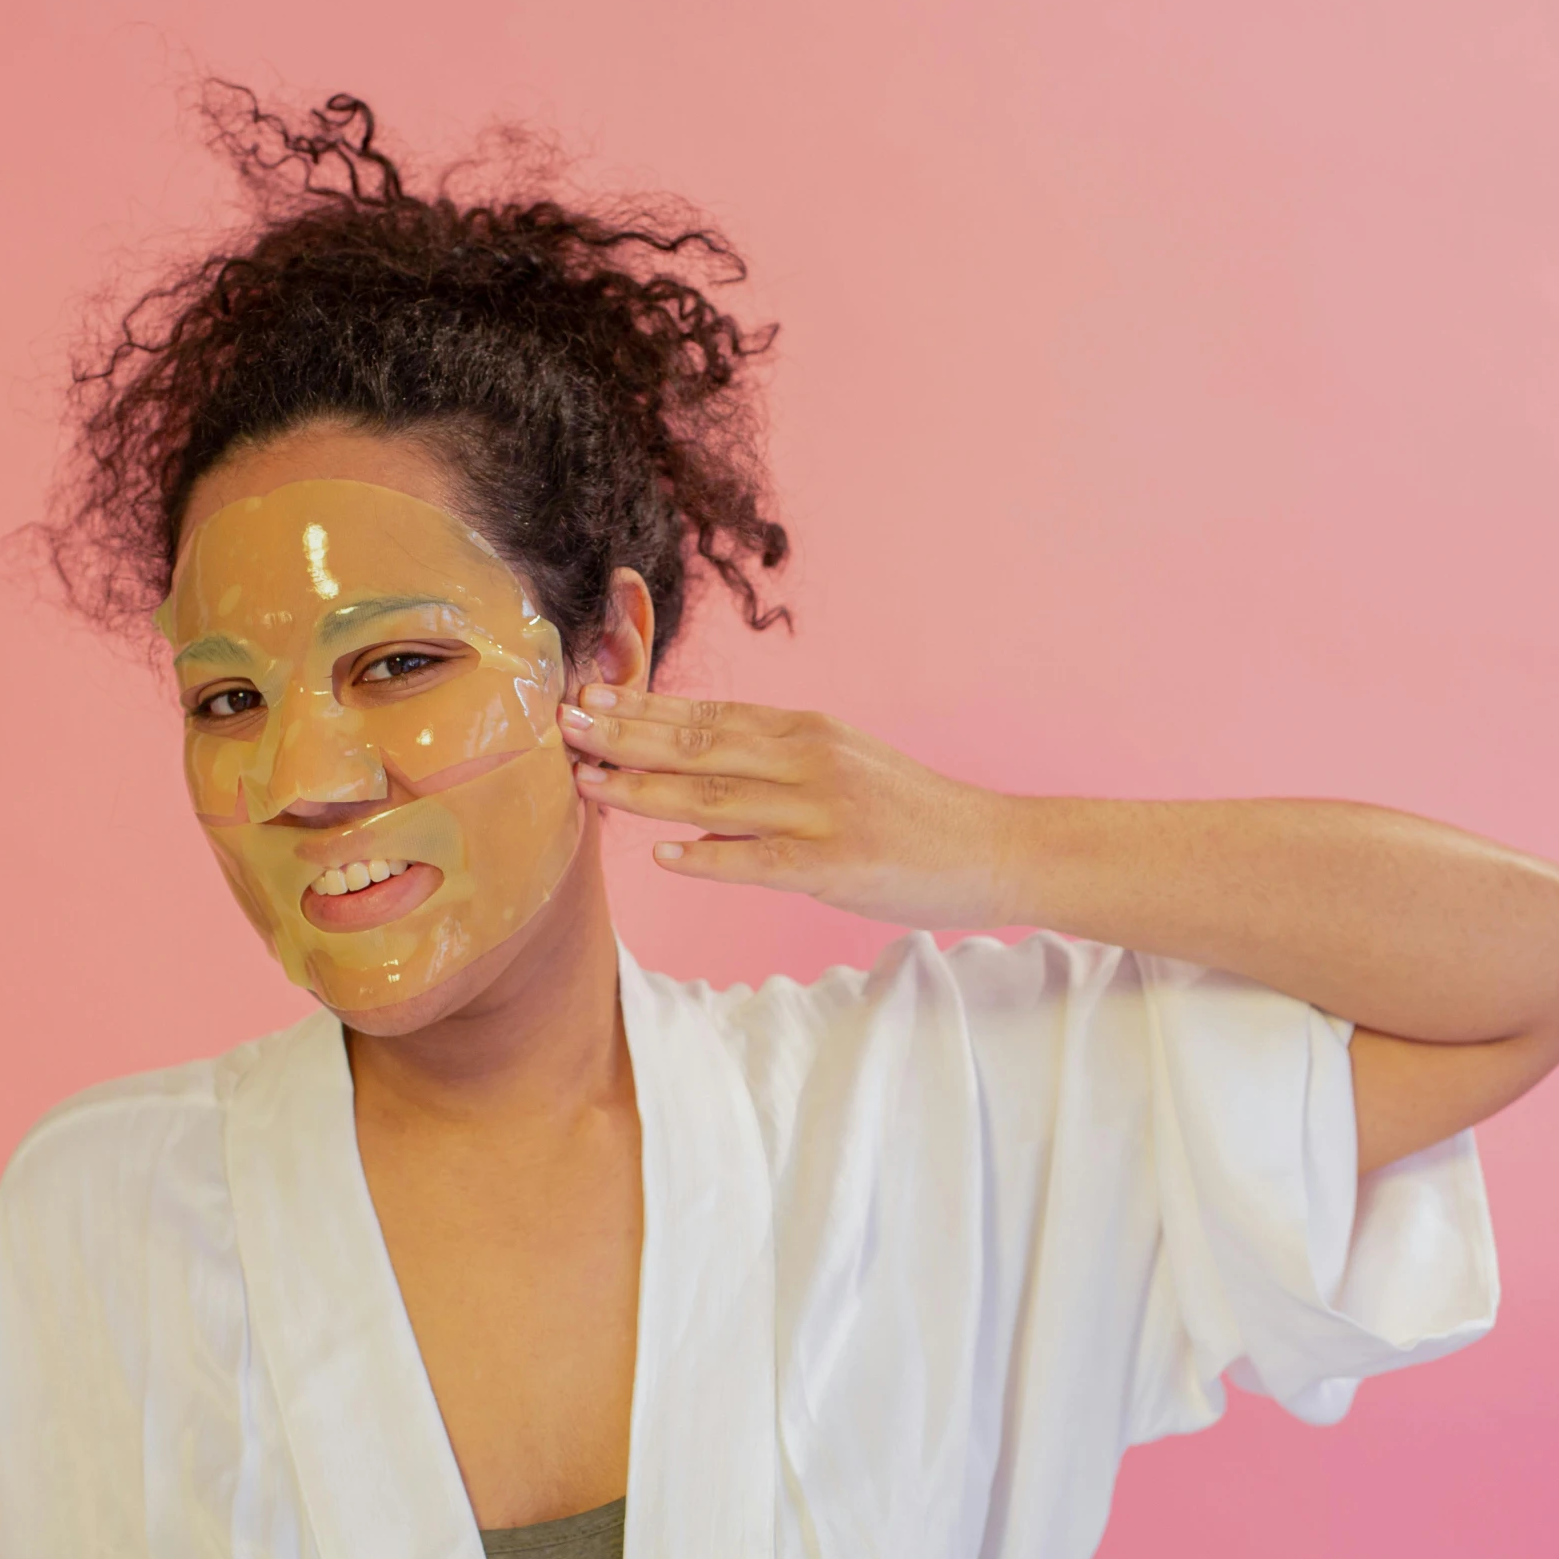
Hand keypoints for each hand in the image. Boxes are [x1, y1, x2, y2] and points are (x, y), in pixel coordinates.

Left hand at [557, 684, 1017, 929]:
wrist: (996, 846)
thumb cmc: (912, 814)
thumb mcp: (844, 766)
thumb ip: (776, 762)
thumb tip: (698, 765)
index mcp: (807, 732)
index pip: (708, 714)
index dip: (641, 707)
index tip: (584, 695)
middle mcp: (810, 760)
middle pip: (699, 746)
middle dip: (624, 736)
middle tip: (562, 725)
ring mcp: (824, 811)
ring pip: (716, 798)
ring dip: (646, 791)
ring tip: (589, 784)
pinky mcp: (838, 863)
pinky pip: (760, 859)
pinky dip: (708, 856)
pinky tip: (663, 853)